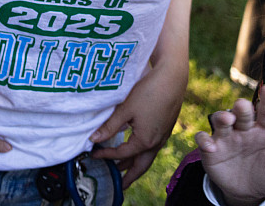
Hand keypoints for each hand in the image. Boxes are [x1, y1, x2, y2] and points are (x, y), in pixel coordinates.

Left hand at [90, 58, 185, 186]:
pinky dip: (142, 154)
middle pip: (140, 166)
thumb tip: (94, 139)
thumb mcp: (125, 110)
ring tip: (124, 170)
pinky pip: (152, 148)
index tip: (93, 154)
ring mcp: (162, 136)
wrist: (171, 79)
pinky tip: (136, 149)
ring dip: (135, 165)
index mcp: (145, 140)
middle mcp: (156, 142)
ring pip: (147, 157)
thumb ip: (109, 127)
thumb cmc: (148, 92)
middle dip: (128, 175)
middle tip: (119, 185)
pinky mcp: (165, 129)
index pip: (122, 154)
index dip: (106, 155)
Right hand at [197, 84, 264, 205]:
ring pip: (221, 121)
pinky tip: (210, 147)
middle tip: (243, 105)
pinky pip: (204, 140)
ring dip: (222, 117)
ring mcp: (227, 138)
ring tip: (227, 119)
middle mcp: (245, 130)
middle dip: (242, 107)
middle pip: (242, 113)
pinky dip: (204, 141)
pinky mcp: (211, 149)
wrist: (249, 193)